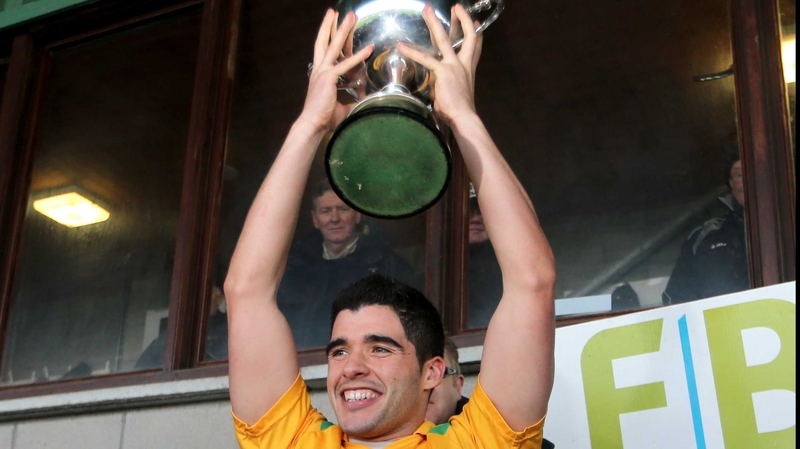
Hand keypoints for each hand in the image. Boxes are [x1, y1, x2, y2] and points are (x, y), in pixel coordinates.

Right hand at [300, 10, 373, 132]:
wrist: (313, 124)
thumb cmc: (324, 118)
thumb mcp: (341, 106)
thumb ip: (350, 101)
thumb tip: (363, 103)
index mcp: (319, 74)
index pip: (323, 50)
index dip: (327, 36)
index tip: (331, 23)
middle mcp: (319, 70)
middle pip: (324, 41)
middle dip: (331, 25)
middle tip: (335, 11)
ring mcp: (322, 72)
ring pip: (333, 46)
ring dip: (343, 30)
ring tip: (351, 16)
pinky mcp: (329, 78)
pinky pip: (346, 65)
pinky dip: (359, 57)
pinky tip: (369, 49)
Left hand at [397, 4, 482, 126]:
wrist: (463, 117)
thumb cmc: (458, 111)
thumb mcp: (454, 93)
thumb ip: (445, 84)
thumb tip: (437, 84)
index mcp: (468, 70)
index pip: (475, 47)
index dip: (475, 33)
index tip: (475, 22)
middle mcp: (463, 65)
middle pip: (467, 37)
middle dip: (462, 20)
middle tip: (456, 7)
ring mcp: (454, 66)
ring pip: (444, 39)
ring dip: (434, 23)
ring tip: (426, 10)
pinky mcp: (443, 71)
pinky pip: (426, 58)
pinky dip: (412, 52)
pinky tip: (401, 46)